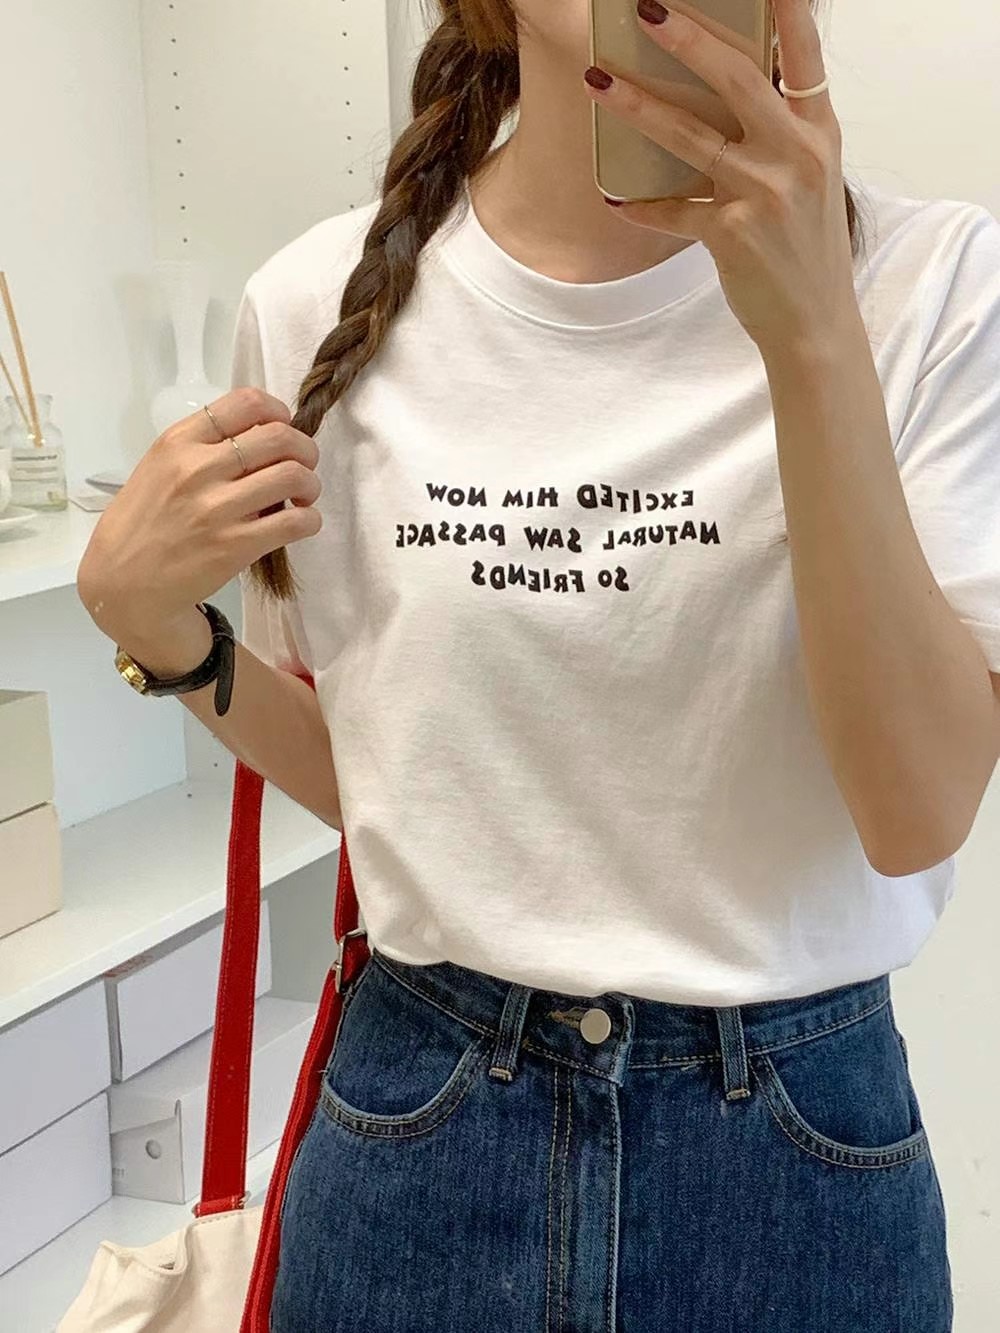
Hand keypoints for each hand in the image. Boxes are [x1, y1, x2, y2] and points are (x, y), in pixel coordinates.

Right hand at [77, 387, 321, 644]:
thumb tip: (260, 437)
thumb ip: (203, 447)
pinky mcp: (236, 546)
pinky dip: (310, 519)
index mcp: (179, 442)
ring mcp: (218, 508)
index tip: (284, 427)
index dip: (279, 412)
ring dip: (311, 484)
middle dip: (304, 449)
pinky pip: (296, 522)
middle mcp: (199, 468)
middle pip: (279, 437)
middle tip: (303, 465)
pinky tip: (300, 522)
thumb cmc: (142, 523)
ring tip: (303, 496)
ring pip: (294, 476)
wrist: (124, 583)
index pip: (246, 403)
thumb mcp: (158, 468)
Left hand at [583, 0, 860, 353]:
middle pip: (737, 80)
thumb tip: (737, 88)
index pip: (805, 57)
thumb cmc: (806, 248)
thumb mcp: (813, 178)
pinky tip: (613, 201)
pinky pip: (673, 212)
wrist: (814, 322)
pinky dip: (641, 208)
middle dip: (688, 39)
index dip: (786, 11)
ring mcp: (765, 193)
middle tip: (648, 8)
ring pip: (690, 138)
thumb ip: (784, 132)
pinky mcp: (732, 234)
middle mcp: (796, 155)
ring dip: (637, 108)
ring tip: (598, 81)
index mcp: (820, 133)